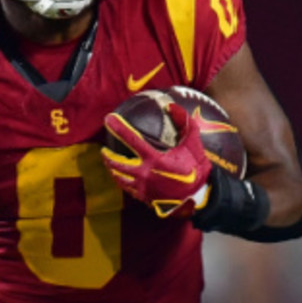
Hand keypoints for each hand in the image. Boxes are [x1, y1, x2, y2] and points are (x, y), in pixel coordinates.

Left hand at [102, 102, 212, 217]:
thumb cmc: (196, 168)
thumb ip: (183, 122)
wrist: (198, 197)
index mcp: (154, 158)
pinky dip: (122, 181)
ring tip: (109, 164)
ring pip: (120, 177)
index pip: (131, 139)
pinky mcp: (144, 197)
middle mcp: (144, 173)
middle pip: (117, 163)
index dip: (118, 128)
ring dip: (112, 169)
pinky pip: (128, 189)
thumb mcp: (193, 142)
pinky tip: (122, 178)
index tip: (108, 119)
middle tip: (103, 149)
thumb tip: (170, 106)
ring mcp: (142, 186)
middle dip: (107, 156)